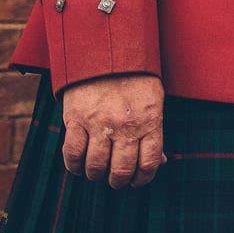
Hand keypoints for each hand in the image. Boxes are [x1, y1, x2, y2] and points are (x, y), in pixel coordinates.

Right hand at [61, 73, 165, 188]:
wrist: (107, 50)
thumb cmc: (135, 78)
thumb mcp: (154, 101)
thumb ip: (154, 132)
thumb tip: (161, 162)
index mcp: (150, 121)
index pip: (149, 163)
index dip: (143, 179)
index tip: (137, 180)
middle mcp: (126, 126)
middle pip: (121, 171)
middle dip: (118, 181)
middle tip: (115, 179)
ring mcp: (99, 124)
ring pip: (95, 167)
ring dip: (96, 175)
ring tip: (97, 171)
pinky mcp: (76, 119)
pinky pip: (72, 154)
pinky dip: (74, 166)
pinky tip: (79, 165)